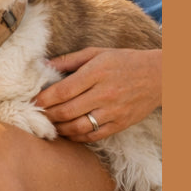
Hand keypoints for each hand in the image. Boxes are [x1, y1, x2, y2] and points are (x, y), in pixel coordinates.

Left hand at [34, 46, 162, 140]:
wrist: (159, 76)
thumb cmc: (124, 61)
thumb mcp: (96, 53)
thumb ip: (69, 60)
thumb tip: (43, 65)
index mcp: (97, 73)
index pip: (63, 90)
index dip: (44, 99)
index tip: (31, 101)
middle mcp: (105, 93)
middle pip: (67, 111)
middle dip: (47, 115)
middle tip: (36, 115)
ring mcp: (114, 111)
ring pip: (78, 127)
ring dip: (59, 129)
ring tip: (49, 124)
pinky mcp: (121, 124)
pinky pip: (94, 136)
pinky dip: (77, 137)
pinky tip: (68, 132)